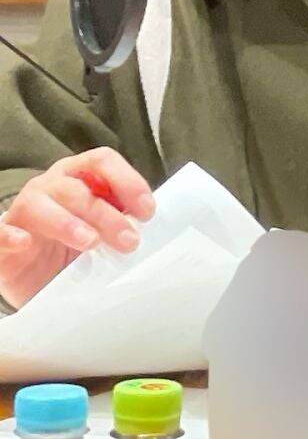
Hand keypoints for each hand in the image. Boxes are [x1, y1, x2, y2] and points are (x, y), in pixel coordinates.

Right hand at [0, 150, 154, 307]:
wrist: (37, 277)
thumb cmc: (77, 247)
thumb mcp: (105, 232)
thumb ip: (125, 222)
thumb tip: (160, 231)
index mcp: (79, 177)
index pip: (102, 161)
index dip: (127, 181)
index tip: (148, 211)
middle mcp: (50, 187)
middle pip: (77, 188)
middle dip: (106, 214)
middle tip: (129, 241)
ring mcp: (23, 211)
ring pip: (40, 203)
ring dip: (67, 222)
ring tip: (89, 243)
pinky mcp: (2, 237)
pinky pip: (0, 231)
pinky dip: (10, 235)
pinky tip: (25, 243)